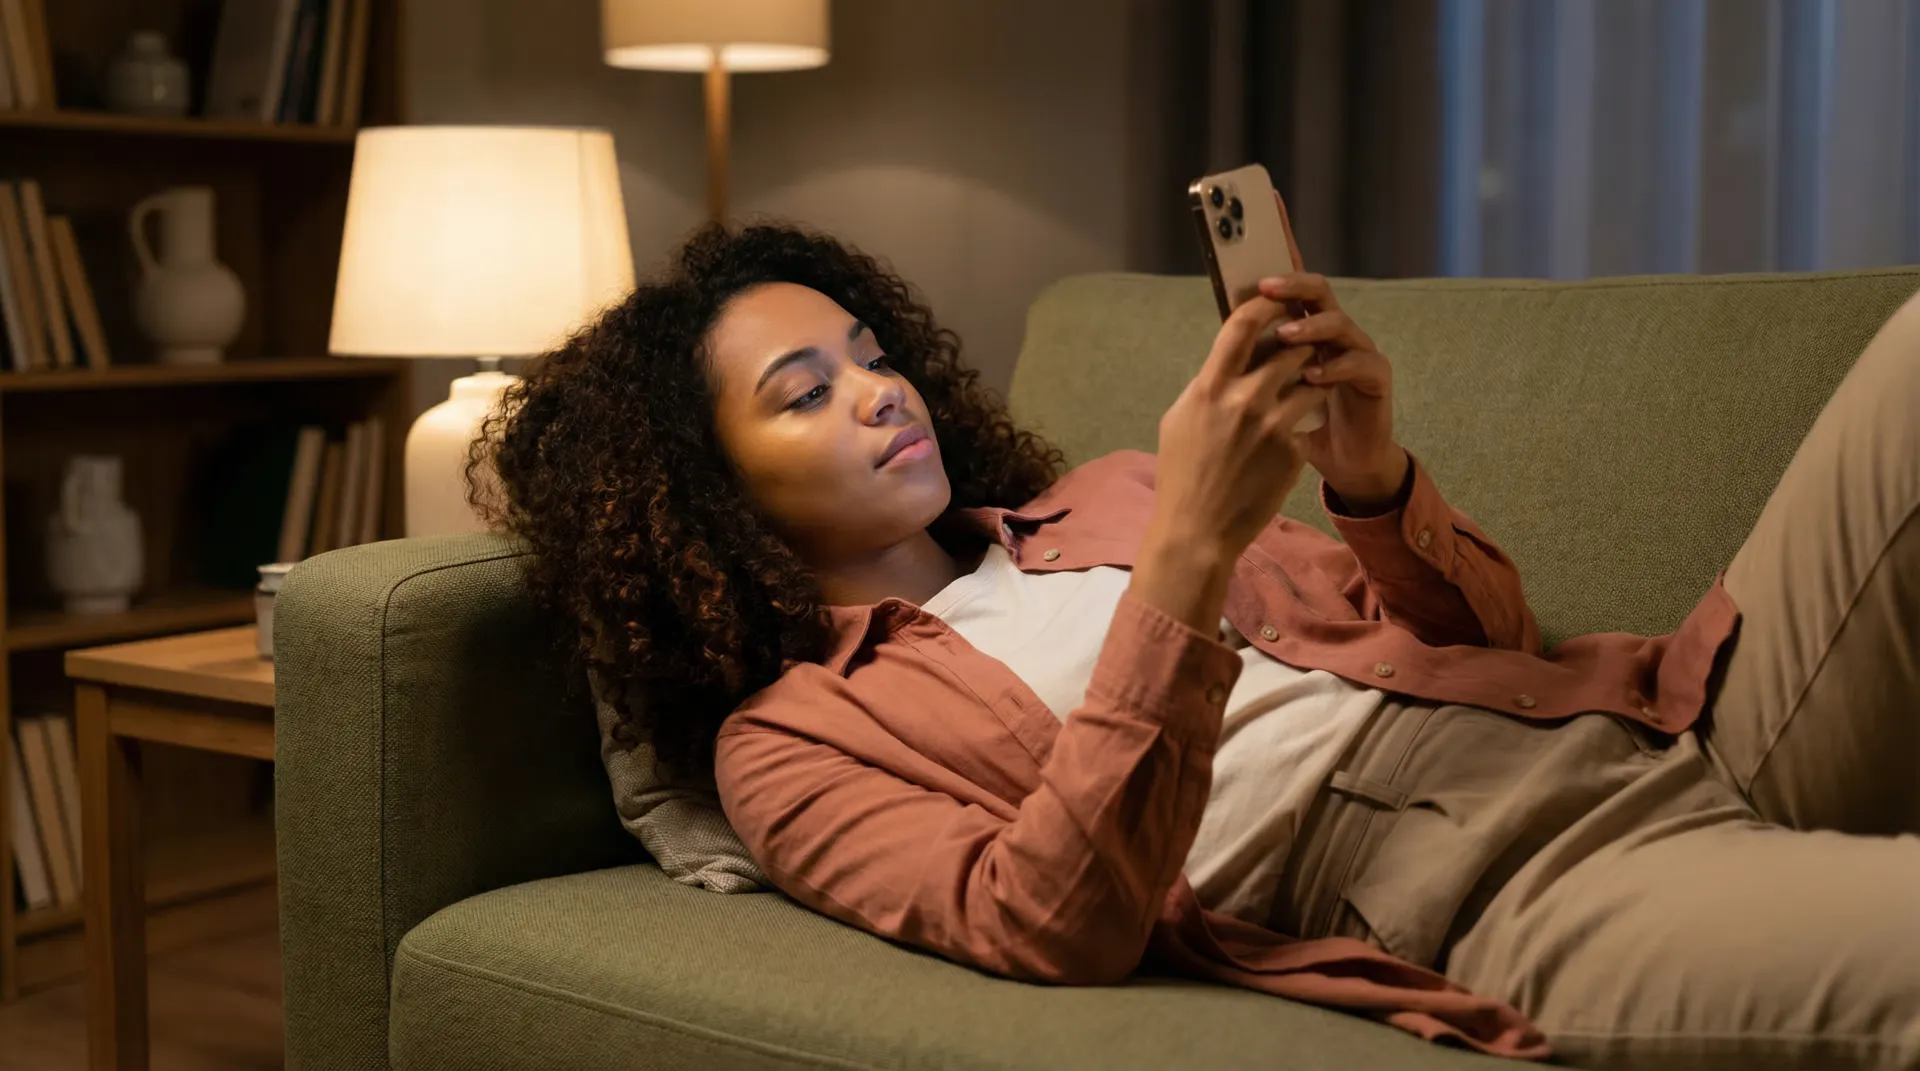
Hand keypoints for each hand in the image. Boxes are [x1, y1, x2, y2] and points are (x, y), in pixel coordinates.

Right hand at [1149, 294, 1330, 563]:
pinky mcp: (1292, 452)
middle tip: (1303, 343)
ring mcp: (1272, 426)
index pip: (1242, 325)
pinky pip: (1306, 422)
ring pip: (1310, 381)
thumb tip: (1225, 361)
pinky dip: (1301, 423)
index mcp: (1210, 388)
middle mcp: (1244, 400)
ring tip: (1305, 385)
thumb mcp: (1179, 420)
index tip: (1274, 301)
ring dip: (1311, 379)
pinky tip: (1288, 437)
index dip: (1264, 305)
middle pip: (1290, 347)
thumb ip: (1205, 386)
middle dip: (1300, 342)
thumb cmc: (1181, 475)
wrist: (1198, 531)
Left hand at [1254, 191, 1407, 510]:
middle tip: (1265, 286)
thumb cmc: (1294, 418)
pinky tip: (1313, 376)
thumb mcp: (1265, 382)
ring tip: (1286, 335)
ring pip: (1338, 323)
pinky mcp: (1375, 378)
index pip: (1289, 275)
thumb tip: (1221, 321)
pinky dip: (1334, 368)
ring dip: (1310, 326)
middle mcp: (1331, 328)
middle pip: (1316, 290)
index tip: (1265, 201)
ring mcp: (1356, 349)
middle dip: (1292, 283)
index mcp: (1302, 323)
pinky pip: (1359, 364)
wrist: (1338, 460)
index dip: (1281, 237)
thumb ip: (1251, 350)